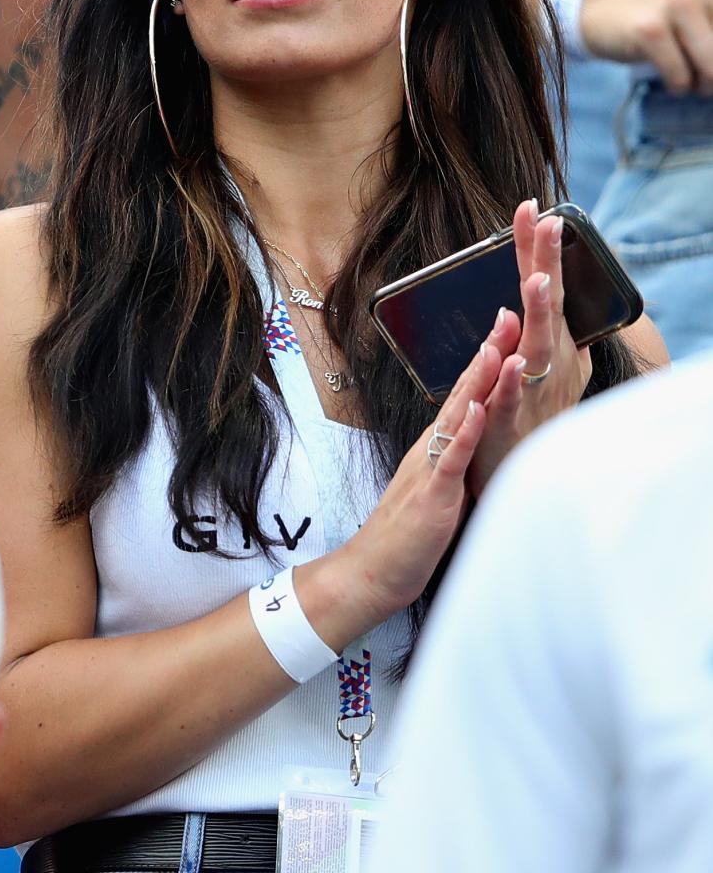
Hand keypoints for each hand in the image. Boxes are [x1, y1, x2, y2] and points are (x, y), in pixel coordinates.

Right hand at [335, 334, 521, 623]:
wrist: (374, 568)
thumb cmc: (410, 533)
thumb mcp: (441, 486)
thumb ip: (457, 458)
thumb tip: (478, 437)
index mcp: (439, 444)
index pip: (467, 393)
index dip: (488, 358)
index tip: (507, 324)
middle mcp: (434, 446)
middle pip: (464, 391)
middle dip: (488, 353)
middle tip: (508, 314)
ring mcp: (432, 467)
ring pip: (459, 416)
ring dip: (478, 381)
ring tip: (497, 347)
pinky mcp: (433, 494)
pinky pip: (451, 459)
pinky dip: (466, 433)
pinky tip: (479, 410)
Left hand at [468, 201, 591, 494]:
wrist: (522, 472)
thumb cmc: (533, 415)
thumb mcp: (547, 368)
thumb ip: (547, 333)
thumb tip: (554, 297)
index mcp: (549, 342)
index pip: (543, 285)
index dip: (537, 248)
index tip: (532, 206)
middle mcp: (548, 360)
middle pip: (548, 304)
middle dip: (547, 261)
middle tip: (548, 222)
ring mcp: (534, 389)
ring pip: (536, 347)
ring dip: (540, 313)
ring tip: (540, 280)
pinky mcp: (513, 422)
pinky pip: (513, 398)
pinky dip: (513, 378)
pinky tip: (512, 359)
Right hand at [581, 0, 712, 93]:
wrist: (602, 3)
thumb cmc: (661, 17)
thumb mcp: (702, 13)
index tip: (706, 63)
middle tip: (704, 79)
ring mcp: (676, 7)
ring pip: (711, 71)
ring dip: (701, 86)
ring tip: (688, 77)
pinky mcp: (649, 30)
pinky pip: (680, 78)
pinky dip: (678, 87)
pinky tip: (667, 76)